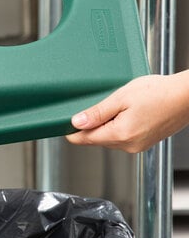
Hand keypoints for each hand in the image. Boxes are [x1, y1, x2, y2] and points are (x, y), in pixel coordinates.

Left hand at [66, 71, 188, 152]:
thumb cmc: (159, 92)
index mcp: (120, 135)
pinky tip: (126, 111)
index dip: (71, 131)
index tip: (62, 124)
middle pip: (97, 139)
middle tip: (91, 105)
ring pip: (109, 138)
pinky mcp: (145, 142)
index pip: (85, 139)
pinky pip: (122, 136)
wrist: (186, 95)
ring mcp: (138, 145)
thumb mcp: (121, 98)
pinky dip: (118, 125)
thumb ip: (97, 112)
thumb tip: (76, 123)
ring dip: (105, 124)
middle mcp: (129, 145)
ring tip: (115, 105)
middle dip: (91, 125)